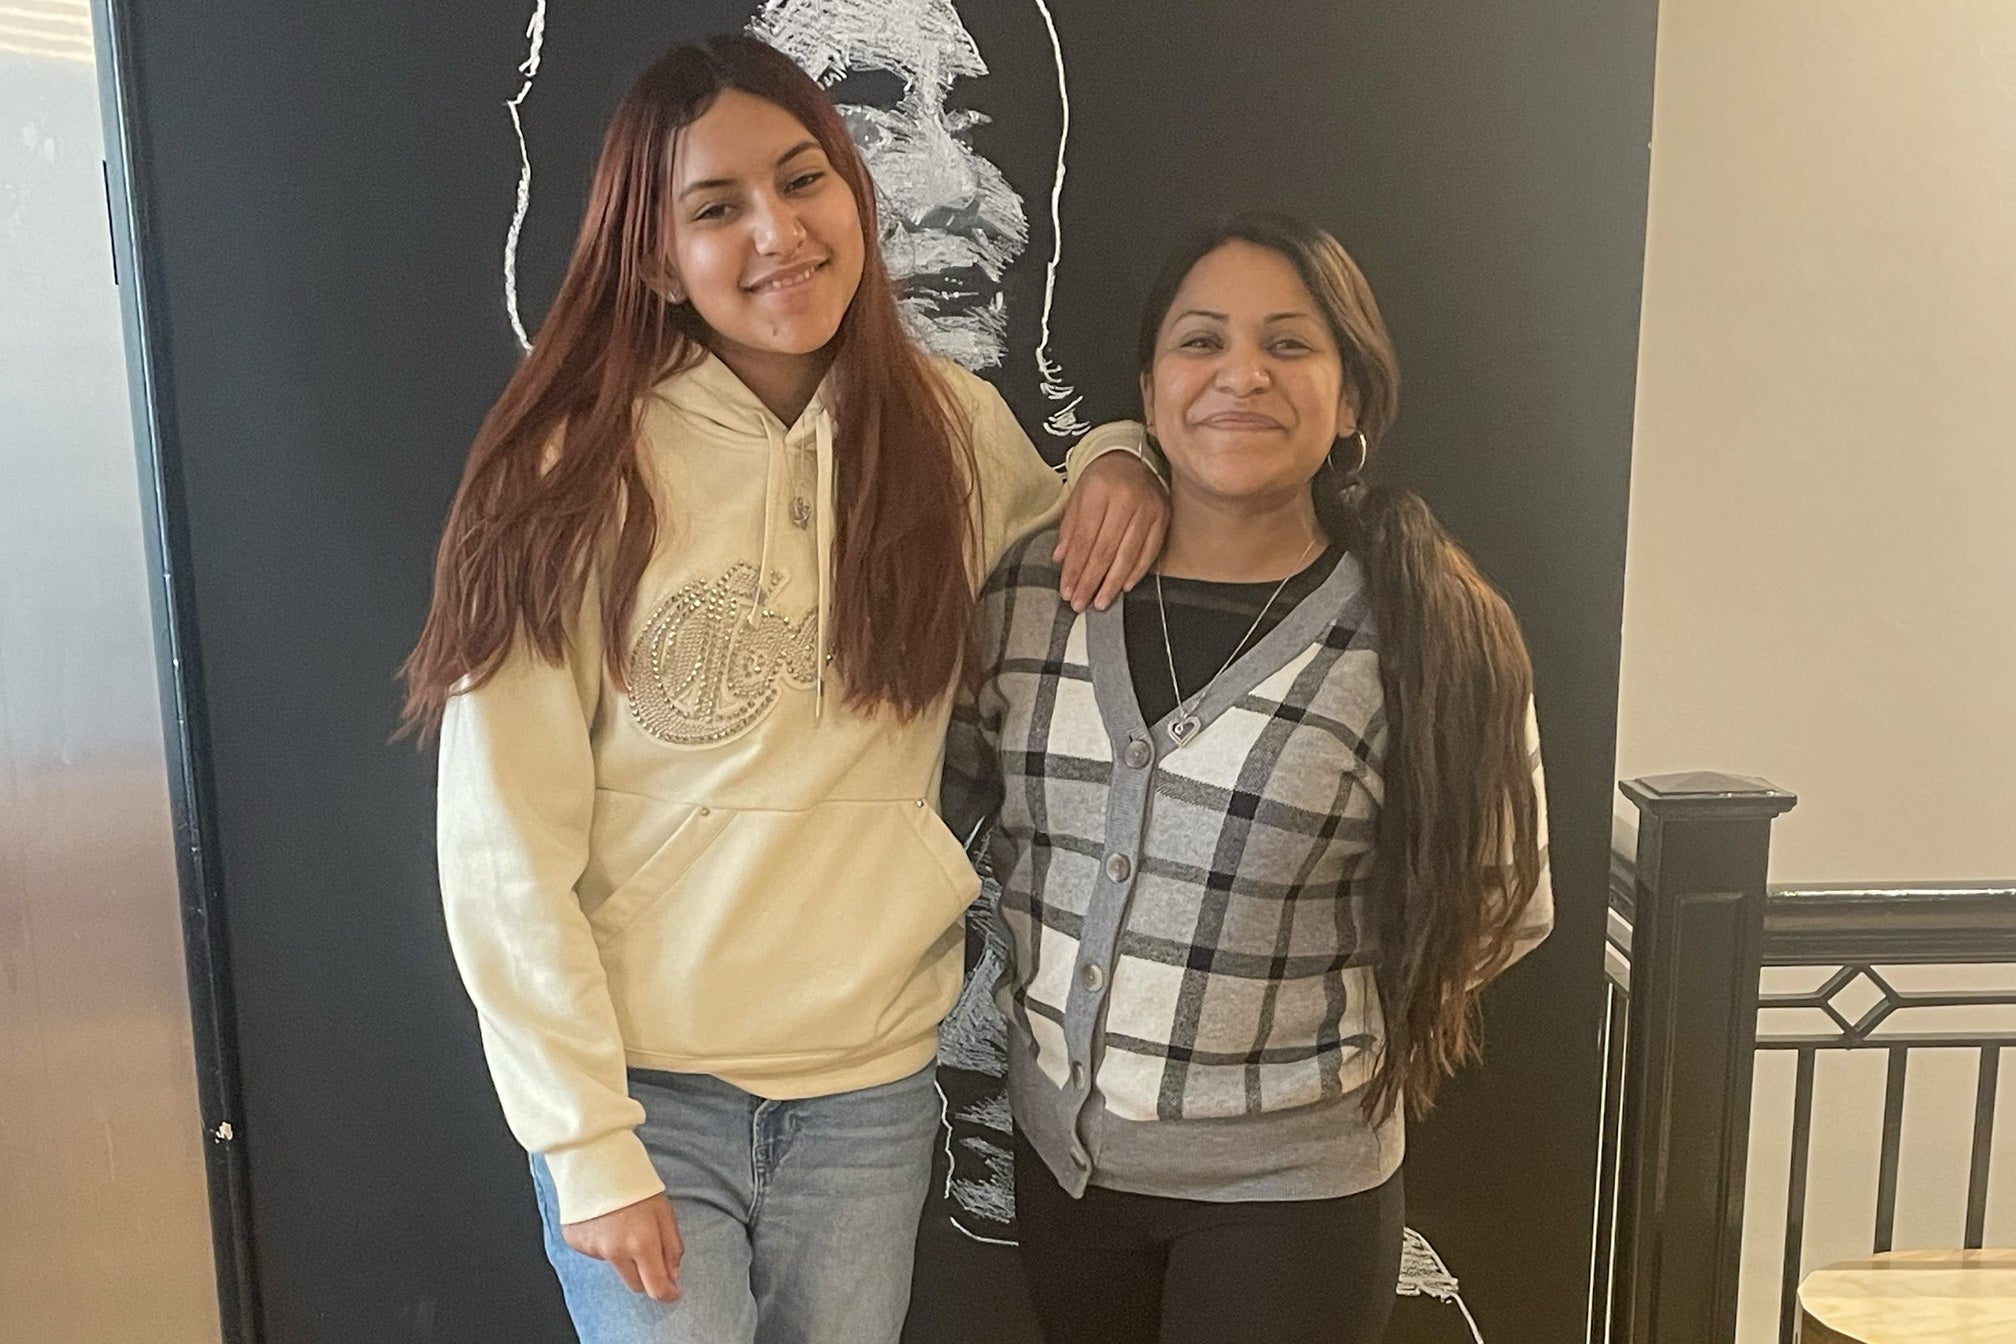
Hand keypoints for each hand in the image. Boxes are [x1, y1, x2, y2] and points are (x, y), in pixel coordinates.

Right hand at [562, 1193, 683, 1301]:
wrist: (597, 1162)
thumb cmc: (634, 1183)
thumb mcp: (665, 1211)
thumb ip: (672, 1247)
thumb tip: (673, 1276)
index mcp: (641, 1243)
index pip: (656, 1287)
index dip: (667, 1293)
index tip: (673, 1293)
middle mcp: (615, 1251)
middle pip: (635, 1284)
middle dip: (645, 1274)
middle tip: (647, 1249)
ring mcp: (593, 1249)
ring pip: (615, 1266)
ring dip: (622, 1255)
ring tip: (622, 1223)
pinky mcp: (576, 1243)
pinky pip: (596, 1253)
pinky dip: (603, 1243)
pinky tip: (605, 1221)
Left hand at [1055, 452, 1168, 612]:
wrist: (1133, 458)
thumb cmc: (1101, 480)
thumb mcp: (1078, 496)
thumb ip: (1069, 528)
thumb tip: (1061, 560)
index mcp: (1098, 491)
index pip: (1083, 539)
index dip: (1074, 568)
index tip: (1066, 590)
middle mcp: (1125, 500)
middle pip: (1104, 550)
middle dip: (1090, 581)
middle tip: (1080, 603)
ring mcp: (1147, 509)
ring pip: (1127, 555)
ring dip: (1112, 583)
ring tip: (1100, 602)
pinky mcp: (1163, 518)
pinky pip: (1149, 552)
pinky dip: (1135, 572)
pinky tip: (1123, 587)